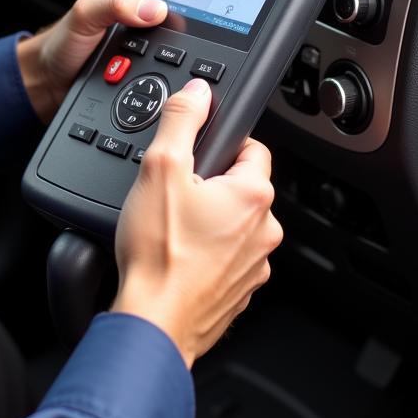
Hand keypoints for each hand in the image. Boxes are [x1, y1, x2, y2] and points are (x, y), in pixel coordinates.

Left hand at [15, 0, 167, 123]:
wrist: (48, 84)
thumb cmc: (60, 44)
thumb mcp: (85, 13)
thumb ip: (115, 4)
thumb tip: (154, 9)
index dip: (180, 4)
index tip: (184, 18)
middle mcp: (141, 24)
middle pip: (174, 31)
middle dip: (173, 45)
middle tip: (153, 51)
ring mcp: (143, 53)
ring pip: (170, 60)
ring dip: (163, 69)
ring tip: (138, 69)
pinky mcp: (140, 77)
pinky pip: (158, 82)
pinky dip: (155, 87)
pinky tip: (145, 87)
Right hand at [110, 78, 282, 368]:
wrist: (152, 324)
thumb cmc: (158, 255)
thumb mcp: (160, 167)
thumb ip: (182, 121)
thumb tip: (197, 92)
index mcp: (253, 195)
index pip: (252, 147)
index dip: (221, 144)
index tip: (197, 153)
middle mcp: (264, 231)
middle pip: (241, 187)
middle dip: (210, 185)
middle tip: (174, 193)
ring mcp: (254, 265)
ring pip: (234, 225)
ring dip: (208, 221)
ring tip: (171, 228)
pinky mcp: (238, 292)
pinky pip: (226, 258)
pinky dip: (205, 254)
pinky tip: (176, 256)